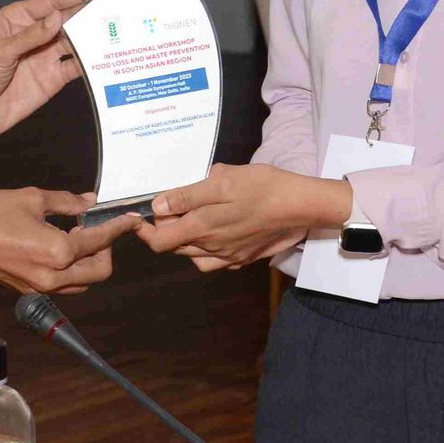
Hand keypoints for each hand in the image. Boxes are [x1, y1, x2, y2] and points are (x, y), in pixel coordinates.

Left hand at [0, 0, 107, 144]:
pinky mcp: (54, 77)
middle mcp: (37, 32)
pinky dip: (93, 62)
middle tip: (121, 4)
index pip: (53, 1)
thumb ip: (31, 36)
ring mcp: (47, 55)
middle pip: (69, 18)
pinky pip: (76, 66)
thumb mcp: (1, 53)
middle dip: (93, 11)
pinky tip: (110, 57)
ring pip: (77, 41)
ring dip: (96, 36)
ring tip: (122, 29)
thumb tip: (58, 17)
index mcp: (19, 18)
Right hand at [0, 188, 141, 293]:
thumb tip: (88, 202)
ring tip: (80, 234)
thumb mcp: (32, 198)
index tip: (131, 218)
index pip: (101, 241)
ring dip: (90, 261)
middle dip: (106, 248)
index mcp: (58, 253)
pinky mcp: (27, 289)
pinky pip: (62, 283)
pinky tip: (62, 244)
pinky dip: (71, 267)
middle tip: (99, 225)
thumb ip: (67, 202)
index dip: (119, 227)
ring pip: (83, 282)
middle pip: (100, 271)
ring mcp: (39, 288)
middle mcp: (52, 277)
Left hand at [137, 164, 347, 270]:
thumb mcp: (222, 181)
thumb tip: (158, 207)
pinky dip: (207, 251)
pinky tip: (214, 234)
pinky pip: (215, 261)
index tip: (143, 215)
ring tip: (193, 218)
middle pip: (175, 247)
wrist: (301, 205)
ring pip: (194, 256)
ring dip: (186, 241)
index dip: (146, 230)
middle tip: (173, 205)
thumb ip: (187, 197)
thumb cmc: (261, 187)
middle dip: (167, 229)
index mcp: (202, 228)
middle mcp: (211, 247)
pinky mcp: (244, 257)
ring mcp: (229, 256)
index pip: (160, 241)